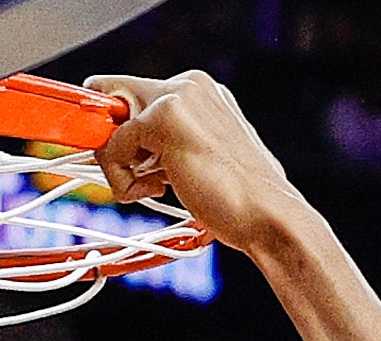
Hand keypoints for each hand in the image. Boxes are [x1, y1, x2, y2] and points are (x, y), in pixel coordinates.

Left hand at [86, 70, 304, 251]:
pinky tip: (156, 190)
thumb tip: (123, 151)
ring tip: (157, 187)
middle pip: (114, 94)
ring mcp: (177, 96)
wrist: (268, 214)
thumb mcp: (196, 160)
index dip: (121, 130)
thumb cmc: (240, 199)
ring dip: (121, 164)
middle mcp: (189, 85)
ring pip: (112, 122)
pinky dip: (121, 177)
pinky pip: (113, 145)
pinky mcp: (163, 116)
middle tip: (138, 176)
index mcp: (200, 93)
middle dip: (115, 141)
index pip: (135, 94)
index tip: (126, 163)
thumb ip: (164, 146)